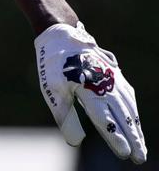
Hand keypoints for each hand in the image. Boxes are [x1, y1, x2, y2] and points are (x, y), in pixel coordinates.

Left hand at [36, 22, 145, 163]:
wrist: (64, 36)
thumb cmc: (55, 66)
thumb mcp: (53, 90)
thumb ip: (65, 116)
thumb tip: (75, 142)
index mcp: (89, 91)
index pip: (105, 120)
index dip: (115, 138)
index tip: (125, 154)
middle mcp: (106, 86)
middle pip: (123, 118)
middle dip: (133, 139)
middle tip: (139, 158)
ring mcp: (114, 81)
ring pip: (129, 109)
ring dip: (136, 128)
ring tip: (141, 146)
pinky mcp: (116, 76)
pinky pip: (129, 98)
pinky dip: (133, 113)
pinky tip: (135, 122)